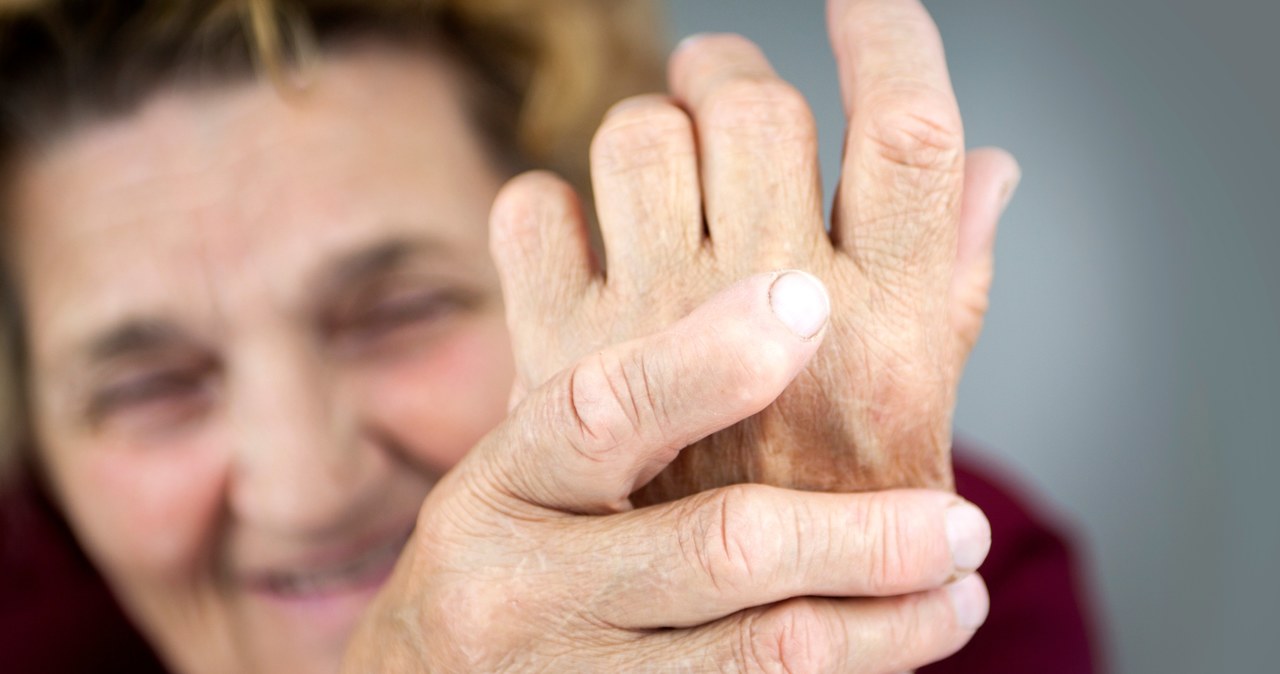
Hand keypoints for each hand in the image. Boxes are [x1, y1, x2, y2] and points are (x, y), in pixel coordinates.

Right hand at [342, 275, 990, 671]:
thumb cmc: (526, 545)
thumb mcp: (548, 461)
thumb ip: (652, 367)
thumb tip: (830, 229)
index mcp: (503, 482)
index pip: (603, 406)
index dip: (705, 358)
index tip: (810, 302)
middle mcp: (515, 584)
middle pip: (714, 546)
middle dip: (857, 535)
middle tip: (958, 520)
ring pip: (759, 649)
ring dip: (883, 620)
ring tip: (958, 585)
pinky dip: (851, 668)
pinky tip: (904, 641)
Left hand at [490, 0, 1020, 501]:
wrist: (677, 648)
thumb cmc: (823, 534)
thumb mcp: (916, 430)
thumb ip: (954, 291)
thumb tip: (993, 169)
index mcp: (888, 332)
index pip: (910, 140)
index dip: (894, 41)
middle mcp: (772, 321)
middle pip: (755, 111)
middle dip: (735, 74)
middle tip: (727, 87)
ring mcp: (648, 337)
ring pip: (637, 137)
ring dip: (650, 124)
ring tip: (665, 159)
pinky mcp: (552, 363)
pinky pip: (531, 212)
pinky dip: (551, 204)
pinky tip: (586, 237)